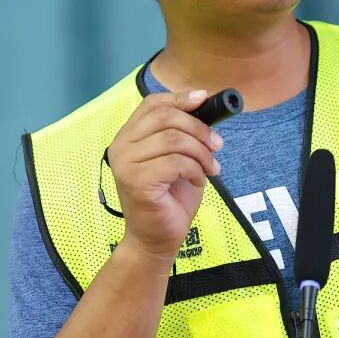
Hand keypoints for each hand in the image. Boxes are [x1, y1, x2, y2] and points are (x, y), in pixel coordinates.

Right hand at [107, 90, 223, 261]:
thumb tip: (201, 99)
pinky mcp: (137, 182)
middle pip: (166, 118)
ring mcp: (126, 164)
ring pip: (174, 139)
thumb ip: (182, 131)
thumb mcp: (178, 156)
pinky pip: (176, 162)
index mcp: (128, 136)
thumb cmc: (169, 197)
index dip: (179, 98)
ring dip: (201, 153)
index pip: (151, 104)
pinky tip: (199, 182)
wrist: (156, 239)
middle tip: (217, 146)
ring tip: (211, 168)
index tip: (204, 100)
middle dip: (199, 128)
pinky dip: (195, 170)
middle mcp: (121, 146)